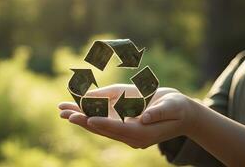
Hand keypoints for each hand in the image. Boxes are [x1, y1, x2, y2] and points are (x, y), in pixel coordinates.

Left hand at [58, 84, 195, 148]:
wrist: (181, 114)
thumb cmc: (178, 109)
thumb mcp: (172, 108)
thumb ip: (159, 113)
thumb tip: (145, 117)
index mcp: (143, 134)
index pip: (120, 129)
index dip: (104, 123)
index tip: (89, 119)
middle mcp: (131, 135)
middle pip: (104, 129)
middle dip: (84, 121)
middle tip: (65, 114)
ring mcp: (126, 131)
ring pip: (99, 125)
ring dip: (81, 118)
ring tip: (63, 110)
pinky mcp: (124, 124)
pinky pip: (104, 120)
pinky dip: (89, 114)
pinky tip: (76, 107)